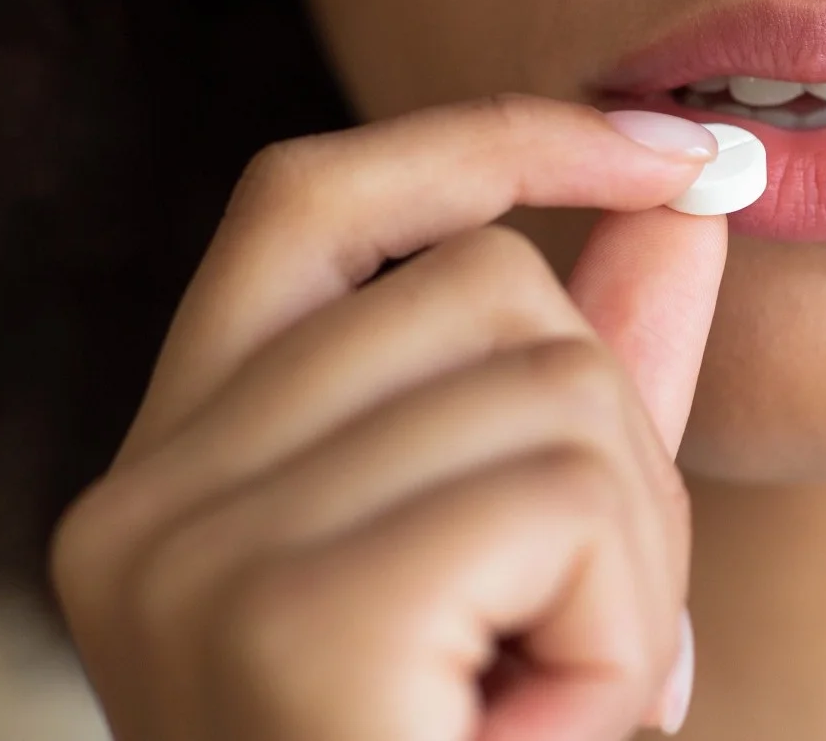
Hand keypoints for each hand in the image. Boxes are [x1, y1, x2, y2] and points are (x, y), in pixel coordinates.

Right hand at [51, 95, 725, 740]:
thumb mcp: (543, 581)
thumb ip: (597, 385)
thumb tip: (685, 204)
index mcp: (167, 481)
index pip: (312, 201)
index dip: (496, 143)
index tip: (682, 160)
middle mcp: (139, 503)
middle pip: (487, 287)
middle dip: (613, 452)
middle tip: (564, 648)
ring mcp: (191, 558)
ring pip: (557, 384)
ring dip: (628, 566)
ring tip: (539, 717)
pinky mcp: (288, 621)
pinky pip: (570, 494)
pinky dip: (621, 628)